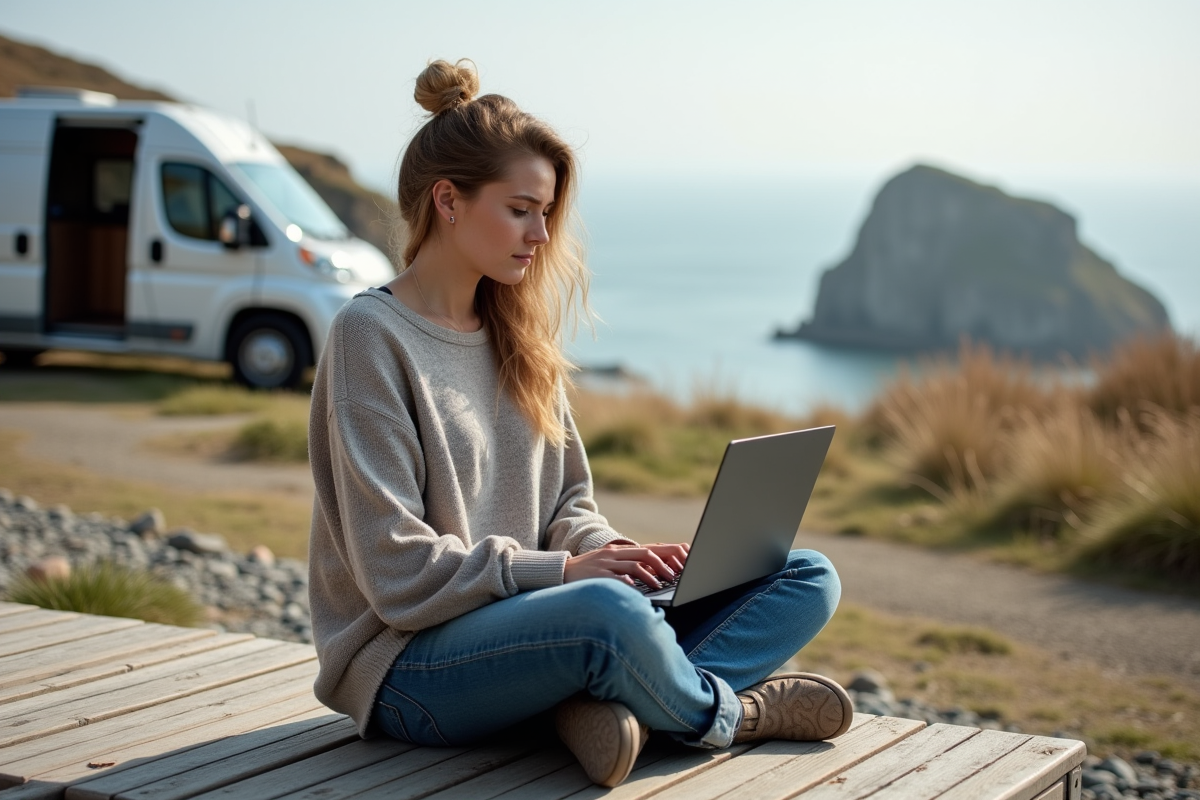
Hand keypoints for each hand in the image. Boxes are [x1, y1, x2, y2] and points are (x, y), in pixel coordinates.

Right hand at [563, 541, 689, 587]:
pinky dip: (629, 584)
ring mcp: (606, 564)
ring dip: (650, 576)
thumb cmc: (587, 571)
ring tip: (659, 585)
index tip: (679, 564)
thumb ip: (626, 566)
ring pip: (634, 565)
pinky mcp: (598, 575)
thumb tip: (648, 574)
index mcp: (619, 551)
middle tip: (673, 576)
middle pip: (645, 554)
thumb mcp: (608, 564)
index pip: (648, 549)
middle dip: (662, 564)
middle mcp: (614, 555)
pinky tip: (637, 590)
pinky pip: (617, 578)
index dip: (665, 555)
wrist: (561, 571)